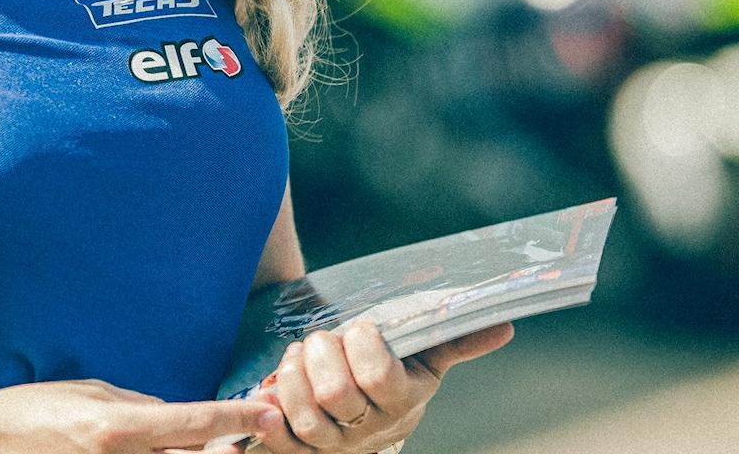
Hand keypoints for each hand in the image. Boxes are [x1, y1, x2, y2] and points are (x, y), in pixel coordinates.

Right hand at [0, 377, 283, 453]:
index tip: (270, 411)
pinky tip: (179, 452)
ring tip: (222, 445)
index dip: (239, 417)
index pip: (195, 422)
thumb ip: (141, 406)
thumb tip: (179, 416)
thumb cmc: (31, 410)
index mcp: (120, 428)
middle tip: (257, 434)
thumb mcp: (90, 392)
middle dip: (233, 448)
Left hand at [252, 320, 514, 453]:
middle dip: (320, 355)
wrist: (367, 423)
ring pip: (306, 416)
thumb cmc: (391, 377)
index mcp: (401, 401)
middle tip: (321, 339)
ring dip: (290, 377)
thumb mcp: (422, 360)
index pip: (378, 375)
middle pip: (336, 394)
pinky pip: (281, 442)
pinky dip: (269, 419)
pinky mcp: (302, 451)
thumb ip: (453, 341)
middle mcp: (368, 428)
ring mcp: (335, 444)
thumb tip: (505, 326)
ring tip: (294, 358)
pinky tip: (264, 403)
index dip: (362, 344)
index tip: (360, 327)